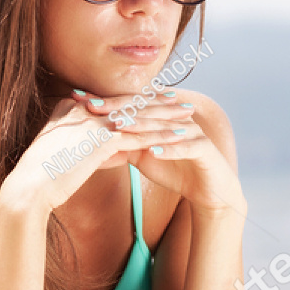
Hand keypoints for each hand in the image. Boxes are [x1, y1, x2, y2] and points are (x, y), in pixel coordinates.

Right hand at [1, 96, 173, 215]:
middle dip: (157, 102)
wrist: (29, 190)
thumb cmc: (43, 178)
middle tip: (179, 99)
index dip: (138, 100)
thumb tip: (113, 145)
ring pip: (138, 117)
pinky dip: (161, 135)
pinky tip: (180, 136)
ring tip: (187, 114)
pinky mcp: (102, 140)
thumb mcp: (67, 154)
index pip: (114, 103)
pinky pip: (139, 136)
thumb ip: (89, 145)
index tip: (158, 97)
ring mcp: (93, 123)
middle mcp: (84, 111)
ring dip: (165, 116)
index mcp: (73, 110)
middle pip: (129, 105)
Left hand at [67, 88, 245, 216]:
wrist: (209, 190)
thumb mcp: (142, 155)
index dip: (107, 101)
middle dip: (118, 107)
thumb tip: (91, 139)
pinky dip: (170, 149)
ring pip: (164, 126)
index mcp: (161, 116)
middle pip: (145, 109)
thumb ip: (122, 143)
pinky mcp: (205, 149)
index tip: (81, 99)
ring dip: (141, 125)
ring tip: (118, 125)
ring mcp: (192, 131)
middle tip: (93, 106)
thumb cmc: (174, 169)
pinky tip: (154, 151)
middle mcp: (176, 118)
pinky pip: (187, 147)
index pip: (131, 104)